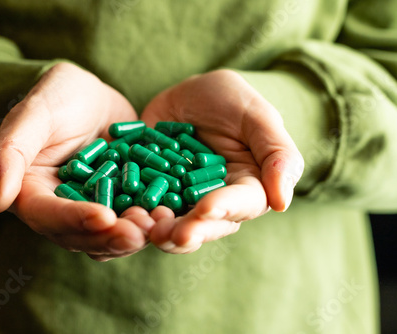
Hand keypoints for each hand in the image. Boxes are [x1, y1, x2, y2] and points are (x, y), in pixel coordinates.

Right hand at [0, 63, 154, 260]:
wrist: (90, 96)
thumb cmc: (57, 97)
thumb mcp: (34, 114)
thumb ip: (10, 152)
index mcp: (32, 192)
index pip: (48, 215)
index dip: (74, 220)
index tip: (103, 217)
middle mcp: (61, 208)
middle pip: (81, 235)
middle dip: (110, 237)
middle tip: (139, 232)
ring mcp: (93, 209)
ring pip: (110, 236)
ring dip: (133, 236)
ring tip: (158, 224)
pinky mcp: (120, 203)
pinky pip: (134, 219)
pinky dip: (150, 221)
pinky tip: (171, 213)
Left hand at [142, 69, 303, 253]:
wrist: (190, 95)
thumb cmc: (231, 102)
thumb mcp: (257, 116)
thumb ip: (277, 154)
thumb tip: (283, 201)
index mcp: (246, 188)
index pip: (242, 205)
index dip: (226, 208)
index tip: (207, 209)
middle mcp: (215, 202)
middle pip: (205, 225)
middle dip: (188, 232)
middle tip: (169, 234)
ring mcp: (181, 202)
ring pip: (172, 225)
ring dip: (158, 231)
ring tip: (143, 226)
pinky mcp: (152, 194)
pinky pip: (142, 208)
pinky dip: (132, 214)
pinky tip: (121, 213)